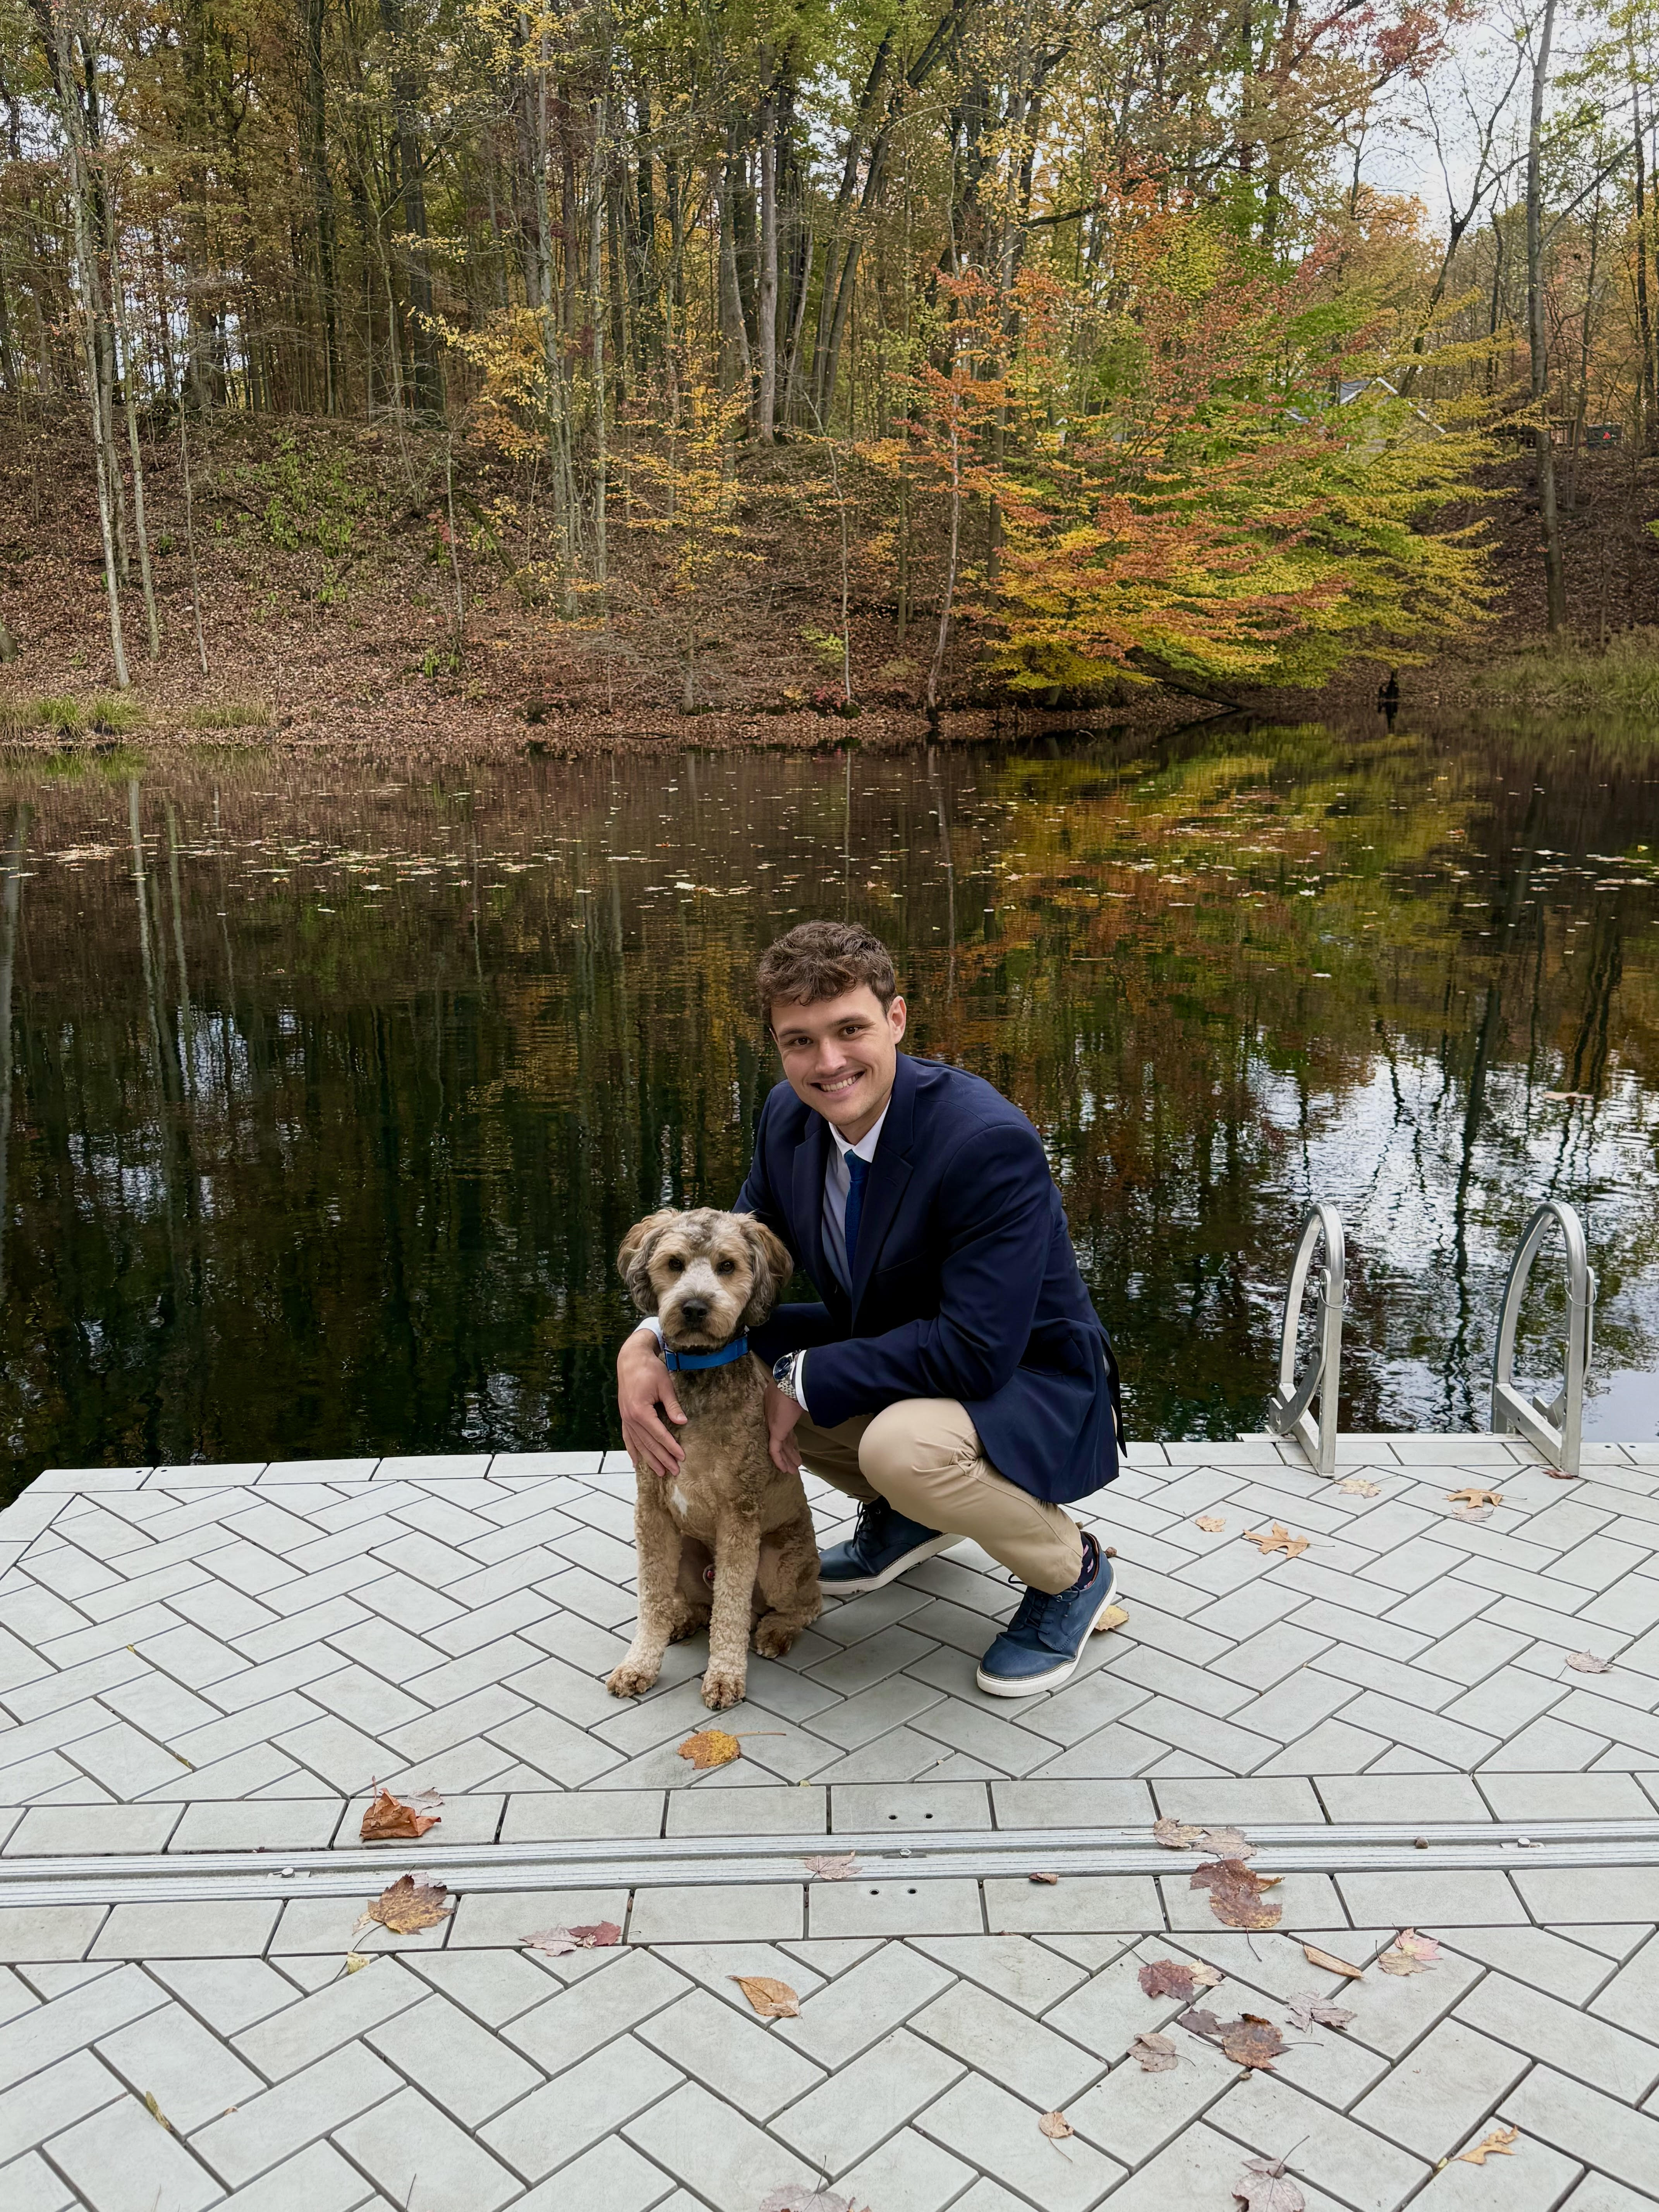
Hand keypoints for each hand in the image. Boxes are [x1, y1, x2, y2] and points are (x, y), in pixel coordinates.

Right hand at [618, 1330, 684, 1477]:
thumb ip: (673, 1406)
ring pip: (638, 1444)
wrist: (630, 1359)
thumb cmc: (650, 1369)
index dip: (671, 1447)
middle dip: (663, 1458)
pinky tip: (636, 1461)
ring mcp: (625, 1418)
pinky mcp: (624, 1416)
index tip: (682, 1457)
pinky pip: (627, 1437)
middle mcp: (630, 1418)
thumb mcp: (665, 1385)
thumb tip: (683, 1423)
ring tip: (660, 1472)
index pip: (659, 1434)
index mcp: (640, 1411)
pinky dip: (632, 1450)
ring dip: (649, 1459)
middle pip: (649, 1443)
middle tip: (675, 1471)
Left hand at [764, 1377, 803, 1474]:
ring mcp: (773, 1425)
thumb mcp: (800, 1392)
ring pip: (780, 1447)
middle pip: (783, 1439)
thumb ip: (803, 1399)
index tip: (794, 1447)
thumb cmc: (798, 1384)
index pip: (784, 1427)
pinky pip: (775, 1450)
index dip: (790, 1439)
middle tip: (795, 1462)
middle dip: (790, 1452)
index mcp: (778, 1408)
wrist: (791, 1383)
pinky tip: (785, 1470)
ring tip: (793, 1470)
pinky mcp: (775, 1432)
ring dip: (787, 1459)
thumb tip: (815, 1399)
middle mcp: (773, 1417)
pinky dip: (779, 1461)